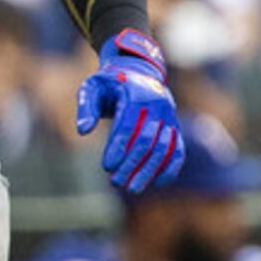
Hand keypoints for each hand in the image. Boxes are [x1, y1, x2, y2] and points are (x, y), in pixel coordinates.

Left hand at [74, 30, 183, 194]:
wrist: (137, 72)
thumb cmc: (109, 84)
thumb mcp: (91, 88)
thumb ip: (86, 108)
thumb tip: (83, 131)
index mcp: (136, 94)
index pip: (128, 125)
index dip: (118, 147)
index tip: (107, 167)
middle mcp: (158, 105)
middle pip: (146, 140)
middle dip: (131, 164)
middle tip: (116, 183)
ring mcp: (169, 117)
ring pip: (163, 148)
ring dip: (149, 171)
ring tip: (132, 188)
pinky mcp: (174, 128)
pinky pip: (177, 150)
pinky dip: (169, 168)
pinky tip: (156, 184)